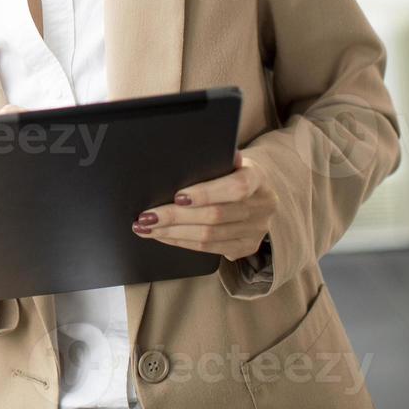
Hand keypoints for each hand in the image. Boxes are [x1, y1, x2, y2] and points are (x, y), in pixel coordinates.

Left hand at [131, 151, 277, 261]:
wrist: (256, 190)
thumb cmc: (231, 170)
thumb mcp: (228, 159)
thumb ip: (212, 160)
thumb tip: (178, 159)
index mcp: (258, 178)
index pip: (236, 188)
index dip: (206, 193)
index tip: (177, 196)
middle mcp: (262, 206)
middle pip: (215, 216)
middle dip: (176, 217)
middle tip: (147, 216)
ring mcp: (256, 230)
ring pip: (209, 236)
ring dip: (173, 233)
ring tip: (147, 228)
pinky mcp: (246, 247)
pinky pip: (209, 249)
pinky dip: (182, 242)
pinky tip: (163, 236)